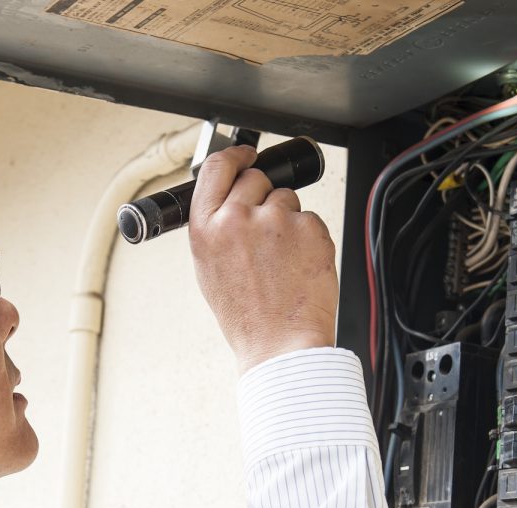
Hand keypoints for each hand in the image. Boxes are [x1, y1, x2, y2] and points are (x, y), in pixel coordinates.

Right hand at [189, 145, 338, 372]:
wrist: (279, 342)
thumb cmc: (246, 315)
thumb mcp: (209, 268)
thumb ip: (216, 228)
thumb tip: (229, 199)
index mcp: (206, 228)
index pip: (217, 167)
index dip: (235, 156)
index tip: (245, 155)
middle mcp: (236, 218)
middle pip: (256, 179)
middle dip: (264, 197)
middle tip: (268, 233)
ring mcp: (275, 221)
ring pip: (286, 200)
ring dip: (288, 222)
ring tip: (282, 261)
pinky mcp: (309, 228)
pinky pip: (311, 219)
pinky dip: (309, 238)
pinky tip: (300, 265)